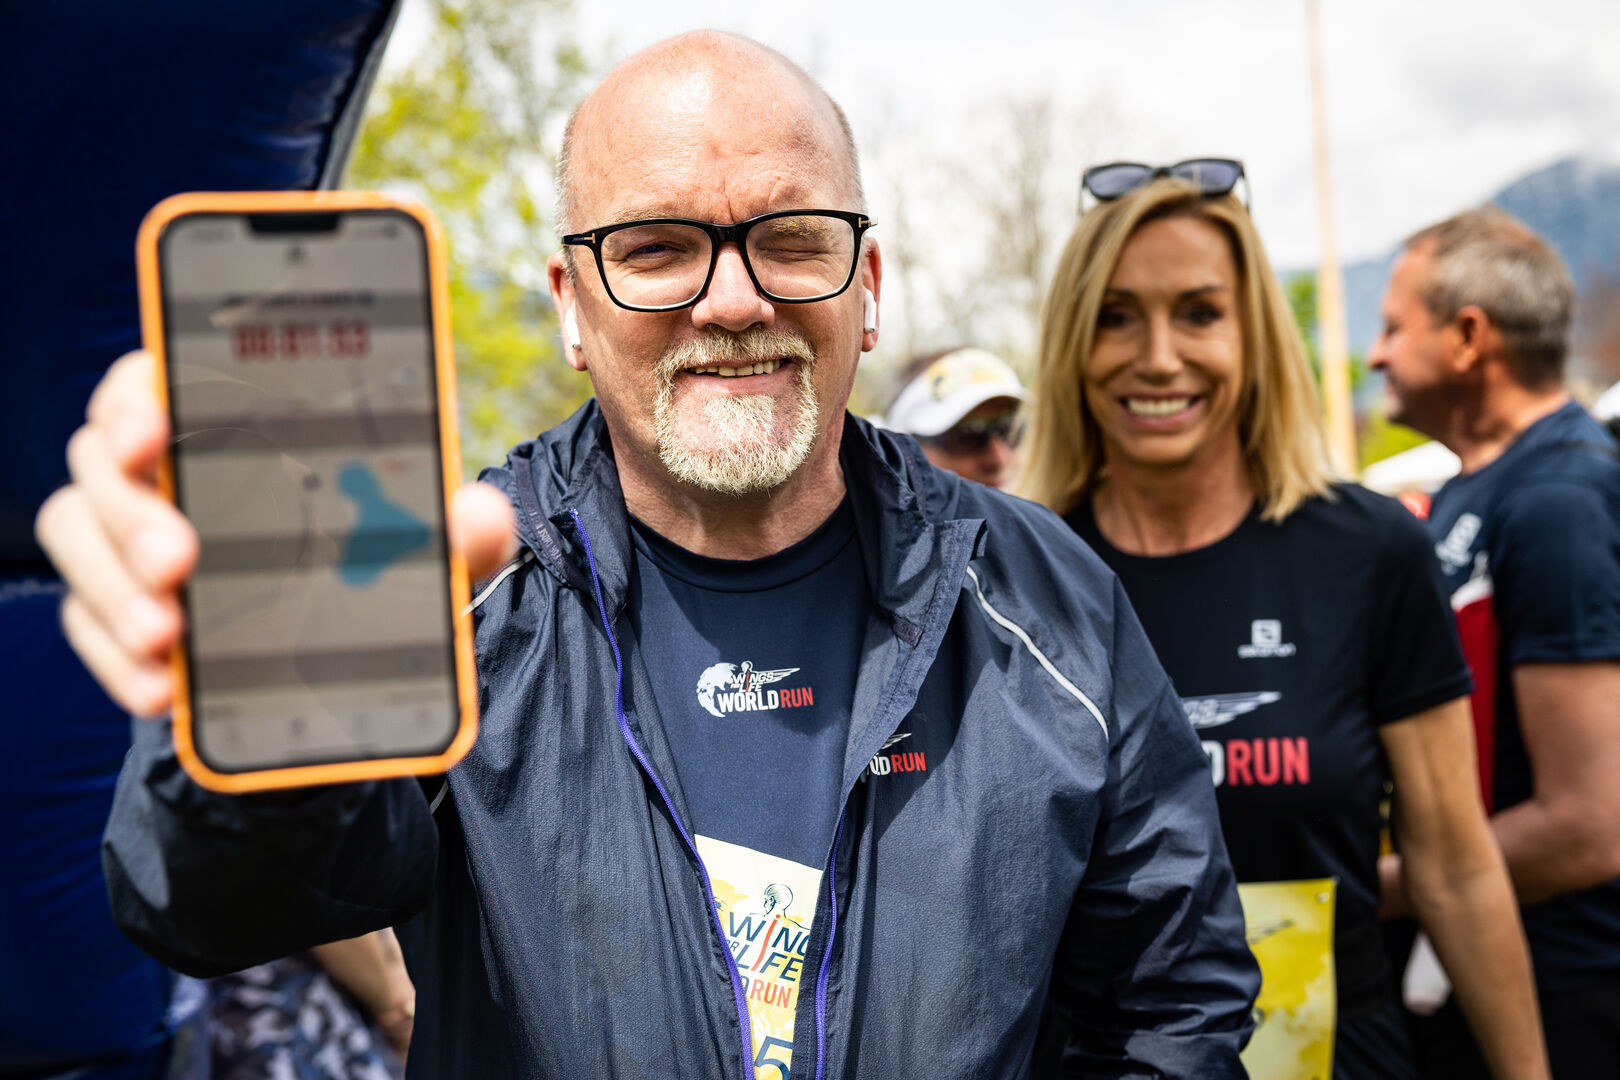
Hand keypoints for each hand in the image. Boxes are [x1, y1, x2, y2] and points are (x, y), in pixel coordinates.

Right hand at [35, 350, 517, 717]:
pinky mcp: (115, 611)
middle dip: (131, 511)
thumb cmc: (374, 565)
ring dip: (113, 589)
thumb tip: (481, 516)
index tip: (153, 427)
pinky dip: (115, 660)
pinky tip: (159, 689)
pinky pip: (87, 625)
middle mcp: (164, 470)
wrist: (343, 657)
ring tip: (167, 637)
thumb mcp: (427, 548)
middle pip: (102, 463)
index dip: (138, 394)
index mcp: (232, 424)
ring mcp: (127, 541)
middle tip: (178, 562)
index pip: (158, 380)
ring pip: (79, 539)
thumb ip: (458, 529)